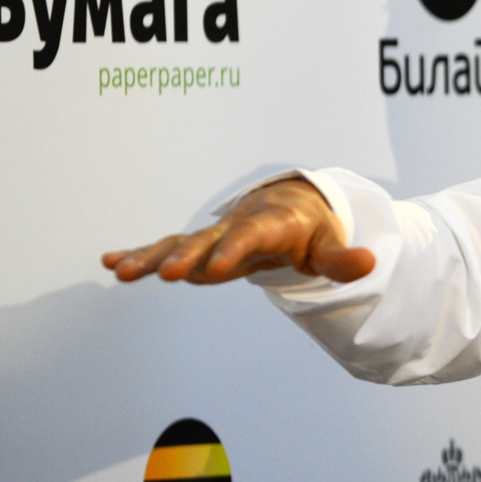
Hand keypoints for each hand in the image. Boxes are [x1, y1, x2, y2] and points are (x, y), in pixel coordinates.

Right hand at [102, 179, 375, 284]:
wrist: (291, 206)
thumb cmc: (311, 230)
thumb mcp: (328, 245)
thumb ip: (342, 259)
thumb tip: (370, 263)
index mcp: (270, 224)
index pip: (252, 237)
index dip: (235, 250)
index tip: (216, 269)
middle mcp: (235, 227)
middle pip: (208, 241)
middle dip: (187, 257)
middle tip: (168, 275)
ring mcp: (213, 236)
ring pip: (178, 244)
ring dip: (151, 257)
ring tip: (121, 271)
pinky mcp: (198, 246)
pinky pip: (166, 248)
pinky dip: (140, 254)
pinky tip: (110, 262)